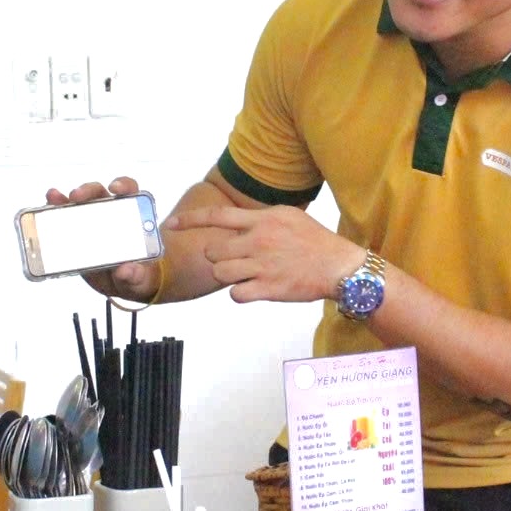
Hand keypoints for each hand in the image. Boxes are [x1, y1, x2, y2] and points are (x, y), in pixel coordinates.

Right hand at [42, 176, 161, 301]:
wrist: (119, 284)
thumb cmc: (135, 274)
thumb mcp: (138, 278)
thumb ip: (134, 275)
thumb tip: (125, 270)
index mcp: (131, 217)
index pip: (130, 191)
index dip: (123, 185)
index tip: (115, 188)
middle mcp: (110, 213)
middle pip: (98, 193)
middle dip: (87, 190)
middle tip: (76, 197)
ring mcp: (90, 221)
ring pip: (77, 203)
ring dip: (64, 198)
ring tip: (53, 197)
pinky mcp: (75, 232)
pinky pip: (62, 217)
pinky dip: (53, 212)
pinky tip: (42, 211)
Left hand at [169, 202, 363, 304]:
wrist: (339, 266)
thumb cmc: (315, 241)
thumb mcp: (287, 217)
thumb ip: (259, 219)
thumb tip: (236, 223)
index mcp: (262, 219)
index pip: (217, 215)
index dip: (190, 220)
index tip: (171, 224)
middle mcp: (258, 240)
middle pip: (213, 250)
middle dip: (217, 257)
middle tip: (235, 260)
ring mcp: (262, 265)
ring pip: (220, 273)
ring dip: (228, 275)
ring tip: (246, 274)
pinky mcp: (268, 288)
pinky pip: (235, 294)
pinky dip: (240, 293)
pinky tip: (253, 288)